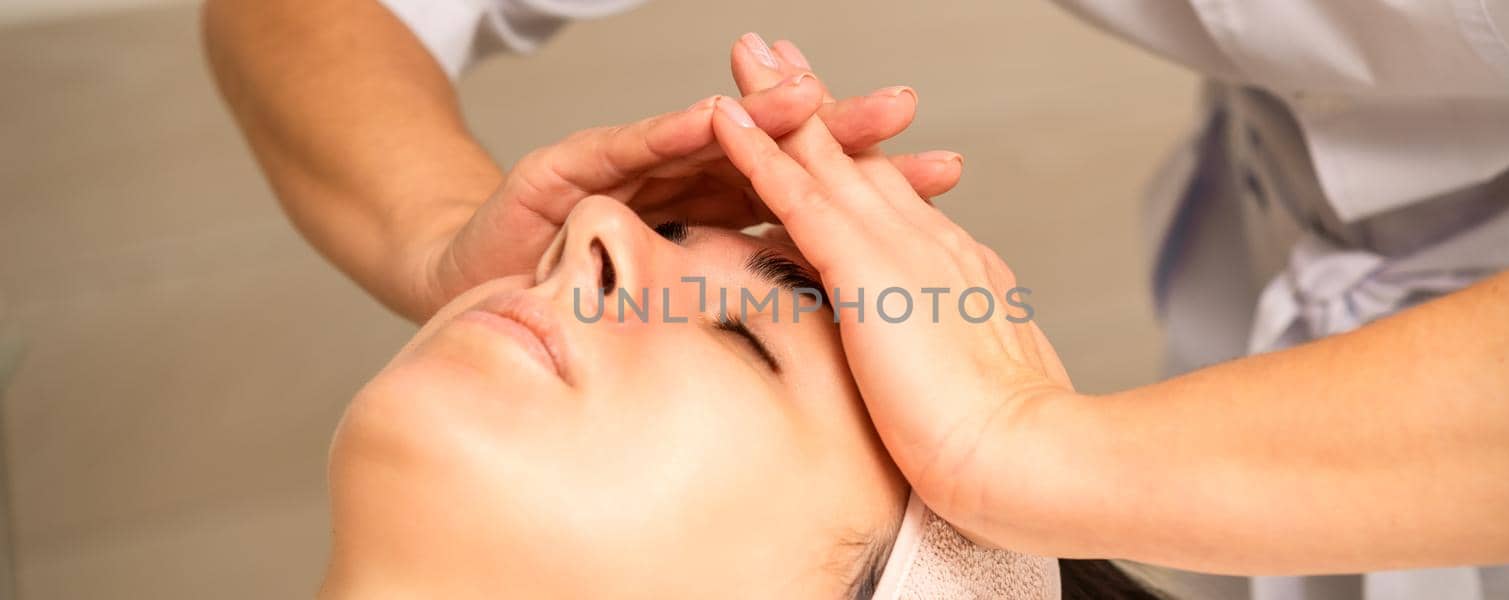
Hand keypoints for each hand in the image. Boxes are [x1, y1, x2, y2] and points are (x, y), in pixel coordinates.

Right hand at [407, 34, 962, 320]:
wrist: (471, 281)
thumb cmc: (577, 294)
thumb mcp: (679, 306)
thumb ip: (748, 305)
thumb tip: (846, 343)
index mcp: (721, 215)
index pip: (806, 194)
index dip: (875, 180)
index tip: (946, 170)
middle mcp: (683, 180)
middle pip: (768, 150)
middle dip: (837, 126)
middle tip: (901, 108)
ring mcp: (628, 167)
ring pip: (706, 136)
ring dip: (761, 116)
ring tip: (814, 99)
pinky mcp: (567, 169)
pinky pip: (624, 150)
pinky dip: (668, 134)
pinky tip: (709, 117)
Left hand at [709, 89, 1074, 550]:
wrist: (1028, 458)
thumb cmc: (1007, 451)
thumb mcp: (979, 389)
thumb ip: (950, 360)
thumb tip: (932, 371)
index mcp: (955, 272)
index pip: (892, 201)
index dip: (854, 157)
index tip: (828, 125)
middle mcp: (928, 244)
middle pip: (859, 160)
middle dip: (815, 105)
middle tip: (779, 57)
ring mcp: (898, 250)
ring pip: (826, 160)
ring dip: (780, 104)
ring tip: (747, 56)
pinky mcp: (865, 271)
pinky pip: (797, 197)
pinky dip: (758, 153)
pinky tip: (724, 120)